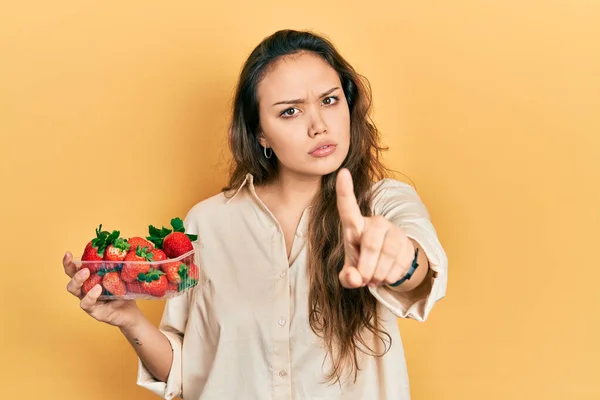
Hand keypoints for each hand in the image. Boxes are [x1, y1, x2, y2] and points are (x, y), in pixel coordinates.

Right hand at [63, 251, 141, 329]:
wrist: (131, 312)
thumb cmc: (124, 293)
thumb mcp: (121, 276)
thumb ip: (118, 265)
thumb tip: (122, 245)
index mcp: (90, 280)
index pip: (75, 271)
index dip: (69, 263)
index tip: (68, 253)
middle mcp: (85, 290)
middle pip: (70, 279)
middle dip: (72, 270)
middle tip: (84, 267)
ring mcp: (88, 301)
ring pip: (74, 290)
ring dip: (78, 280)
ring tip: (87, 272)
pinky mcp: (93, 311)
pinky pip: (86, 303)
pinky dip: (90, 295)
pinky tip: (97, 288)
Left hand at [336, 168, 415, 288]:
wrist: (389, 264)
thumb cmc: (363, 261)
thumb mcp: (351, 269)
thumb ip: (346, 276)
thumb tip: (354, 278)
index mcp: (354, 225)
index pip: (348, 206)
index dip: (344, 190)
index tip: (342, 172)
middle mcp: (374, 222)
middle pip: (370, 244)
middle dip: (366, 269)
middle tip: (365, 280)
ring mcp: (392, 230)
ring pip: (387, 254)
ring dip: (379, 275)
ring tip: (375, 279)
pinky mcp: (406, 242)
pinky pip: (399, 262)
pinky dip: (390, 277)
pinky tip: (386, 276)